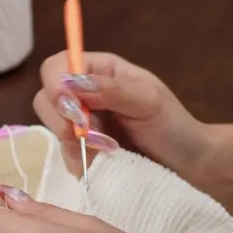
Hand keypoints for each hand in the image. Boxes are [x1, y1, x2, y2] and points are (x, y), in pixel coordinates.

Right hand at [34, 51, 210, 180]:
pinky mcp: (80, 152)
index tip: (70, 108)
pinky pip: (63, 155)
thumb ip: (111, 89)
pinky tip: (102, 162)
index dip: (55, 84)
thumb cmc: (173, 127)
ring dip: (75, 142)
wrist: (187, 166)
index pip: (57, 67)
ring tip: (108, 149)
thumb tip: (72, 81)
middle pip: (45, 98)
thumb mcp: (148, 101)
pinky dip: (79, 161)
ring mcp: (79, 125)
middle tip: (89, 134)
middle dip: (63, 119)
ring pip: (52, 129)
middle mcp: (84, 95)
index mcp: (100, 72)